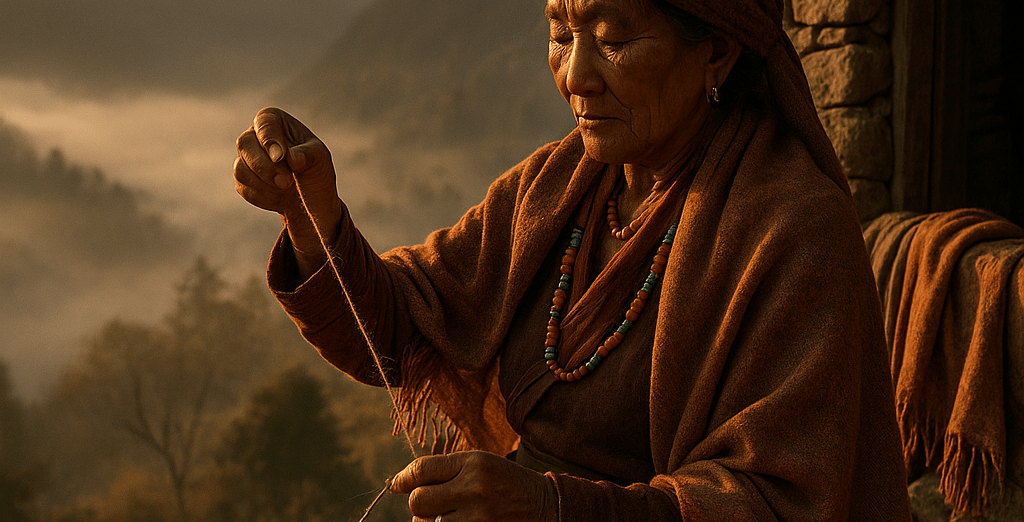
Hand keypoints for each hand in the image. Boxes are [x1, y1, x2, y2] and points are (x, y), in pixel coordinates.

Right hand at [234, 107, 341, 277]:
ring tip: (286, 191)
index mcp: (277, 122)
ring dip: (264, 184)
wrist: (310, 203)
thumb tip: (292, 158)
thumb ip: (308, 157)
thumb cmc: (318, 175)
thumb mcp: (321, 163)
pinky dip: (259, 197)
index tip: (285, 160)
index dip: (271, 139)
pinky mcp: (242, 181)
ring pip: (240, 167)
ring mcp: (246, 159)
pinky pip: (241, 187)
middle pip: (244, 143)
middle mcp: (257, 136)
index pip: (265, 120)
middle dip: (265, 166)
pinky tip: (278, 202)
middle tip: (287, 181)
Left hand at [390, 451, 558, 521]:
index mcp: (474, 463)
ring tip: (448, 517)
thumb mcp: (479, 464)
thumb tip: (396, 484)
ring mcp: (478, 518)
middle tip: (434, 504)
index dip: (403, 479)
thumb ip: (442, 469)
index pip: (421, 469)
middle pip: (418, 501)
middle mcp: (475, 489)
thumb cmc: (504, 483)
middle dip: (419, 504)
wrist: (546, 507)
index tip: (398, 485)